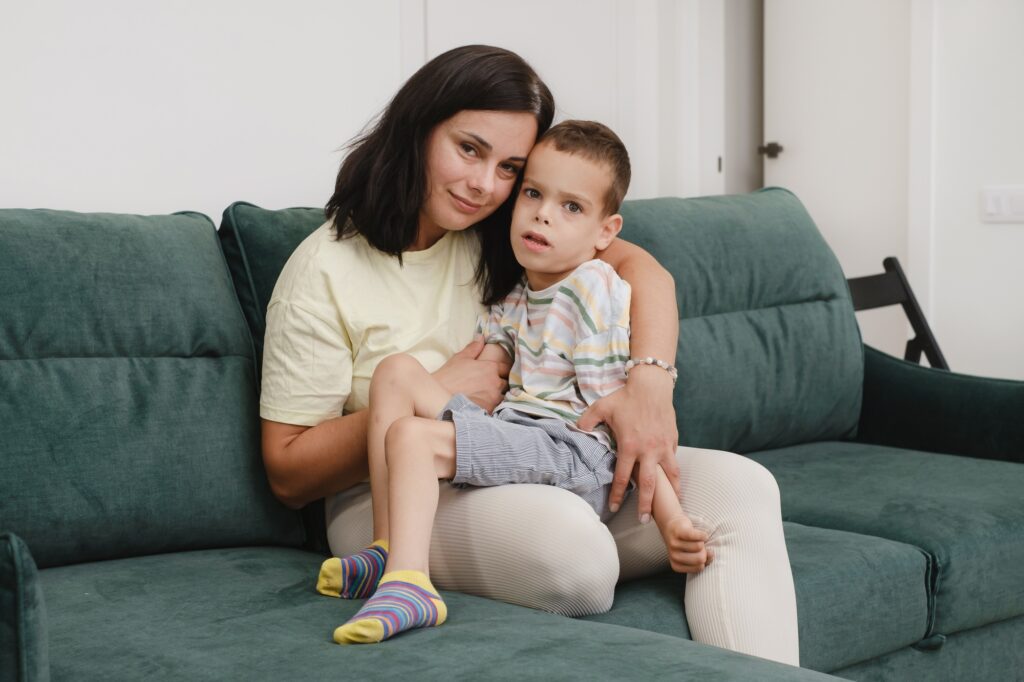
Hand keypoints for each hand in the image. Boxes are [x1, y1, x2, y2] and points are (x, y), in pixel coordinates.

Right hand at [433, 337, 507, 411]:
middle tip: (492, 384)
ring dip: (498, 394)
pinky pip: (497, 407)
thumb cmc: (448, 377)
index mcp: (490, 368)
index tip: (497, 371)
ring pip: (502, 395)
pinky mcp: (489, 410)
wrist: (440, 399)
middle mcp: (495, 383)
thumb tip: (481, 337)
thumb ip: (473, 348)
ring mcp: (494, 398)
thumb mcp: (460, 358)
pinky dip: (493, 405)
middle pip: (505, 382)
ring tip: (488, 395)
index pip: (505, 367)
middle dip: (500, 381)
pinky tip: (485, 404)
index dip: (501, 368)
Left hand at [578, 365, 678, 521]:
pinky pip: (674, 461)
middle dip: (646, 505)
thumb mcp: (602, 407)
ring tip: (671, 507)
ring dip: (670, 494)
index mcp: (629, 446)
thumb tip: (576, 431)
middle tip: (643, 520)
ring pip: (670, 476)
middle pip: (648, 485)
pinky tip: (673, 483)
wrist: (652, 386)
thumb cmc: (626, 397)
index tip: (616, 508)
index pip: (622, 477)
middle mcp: (648, 450)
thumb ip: (587, 421)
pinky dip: (674, 474)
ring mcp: (663, 447)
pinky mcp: (673, 441)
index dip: (618, 495)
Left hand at [661, 515, 713, 573]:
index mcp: (676, 565)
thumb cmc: (685, 543)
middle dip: (704, 551)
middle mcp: (674, 556)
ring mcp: (674, 544)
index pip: (699, 567)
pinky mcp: (678, 532)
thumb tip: (711, 553)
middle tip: (698, 545)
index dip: (703, 560)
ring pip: (699, 546)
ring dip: (701, 541)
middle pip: (700, 558)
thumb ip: (705, 559)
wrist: (671, 525)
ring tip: (694, 538)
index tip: (697, 553)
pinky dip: (703, 534)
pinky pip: (697, 536)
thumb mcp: (694, 555)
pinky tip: (701, 534)